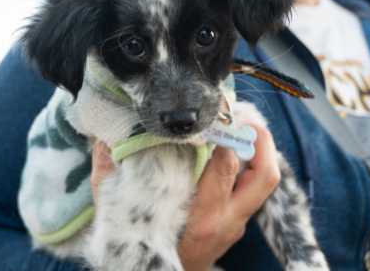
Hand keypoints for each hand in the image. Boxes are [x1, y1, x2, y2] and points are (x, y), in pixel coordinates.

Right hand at [89, 121, 280, 270]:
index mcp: (202, 217)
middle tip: (244, 118)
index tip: (211, 118)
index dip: (223, 137)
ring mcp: (236, 226)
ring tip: (242, 127)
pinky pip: (252, 191)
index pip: (225, 169)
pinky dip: (247, 168)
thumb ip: (110, 175)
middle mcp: (226, 221)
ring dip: (258, 152)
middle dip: (261, 141)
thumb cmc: (136, 251)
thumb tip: (104, 138)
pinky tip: (231, 152)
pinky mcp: (236, 226)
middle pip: (265, 176)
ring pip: (265, 182)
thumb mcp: (119, 216)